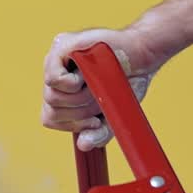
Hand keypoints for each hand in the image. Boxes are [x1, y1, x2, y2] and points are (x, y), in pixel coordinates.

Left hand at [41, 27, 163, 150]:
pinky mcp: (60, 47)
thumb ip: (98, 132)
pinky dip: (72, 84)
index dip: (72, 125)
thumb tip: (83, 145)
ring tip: (97, 86)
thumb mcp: (112, 114)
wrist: (142, 56)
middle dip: (80, 114)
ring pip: (51, 96)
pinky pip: (53, 79)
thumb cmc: (125, 83)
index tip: (94, 121)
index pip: (51, 118)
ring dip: (80, 99)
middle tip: (100, 101)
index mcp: (62, 93)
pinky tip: (86, 76)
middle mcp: (55, 76)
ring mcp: (55, 60)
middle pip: (51, 110)